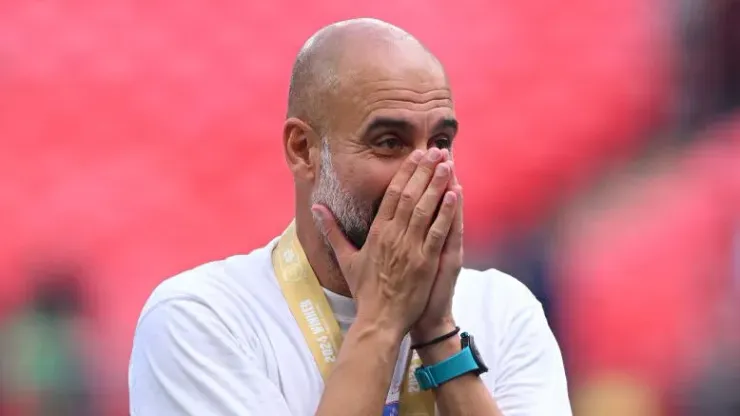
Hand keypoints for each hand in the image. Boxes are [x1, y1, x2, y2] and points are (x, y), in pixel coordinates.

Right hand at [312, 148, 457, 338]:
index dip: (405, 172)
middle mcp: (393, 236)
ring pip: (425, 209)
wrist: (379, 319)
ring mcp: (410, 248)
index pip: (392, 194)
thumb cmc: (364, 291)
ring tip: (447, 163)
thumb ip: (332, 230)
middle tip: (435, 150)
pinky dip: (447, 212)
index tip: (416, 155)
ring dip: (437, 184)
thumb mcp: (346, 258)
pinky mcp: (425, 262)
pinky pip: (438, 232)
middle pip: (410, 195)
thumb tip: (316, 208)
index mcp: (376, 232)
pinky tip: (456, 194)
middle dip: (424, 171)